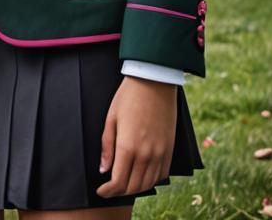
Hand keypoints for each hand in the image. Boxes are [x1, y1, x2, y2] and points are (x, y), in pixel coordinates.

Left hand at [95, 75, 175, 197]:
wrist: (154, 80)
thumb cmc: (129, 96)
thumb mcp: (111, 118)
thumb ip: (107, 146)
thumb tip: (103, 169)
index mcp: (128, 147)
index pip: (118, 182)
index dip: (108, 191)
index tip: (101, 191)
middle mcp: (146, 154)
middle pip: (133, 186)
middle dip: (119, 192)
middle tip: (111, 188)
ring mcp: (160, 152)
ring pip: (148, 184)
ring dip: (135, 188)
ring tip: (125, 183)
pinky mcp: (169, 148)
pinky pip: (162, 174)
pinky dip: (152, 180)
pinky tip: (143, 175)